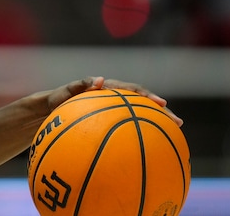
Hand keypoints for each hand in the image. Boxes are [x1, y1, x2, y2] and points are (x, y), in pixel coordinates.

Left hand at [47, 76, 182, 126]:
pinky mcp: (112, 121)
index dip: (147, 96)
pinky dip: (141, 134)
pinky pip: (129, 127)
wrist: (52, 108)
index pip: (132, 90)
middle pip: (143, 104)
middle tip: (178, 122)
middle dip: (162, 112)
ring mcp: (115, 110)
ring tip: (175, 134)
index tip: (161, 103)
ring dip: (157, 123)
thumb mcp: (67, 91)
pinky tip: (152, 149)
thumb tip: (99, 80)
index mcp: (108, 89)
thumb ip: (81, 85)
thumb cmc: (59, 99)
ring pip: (140, 116)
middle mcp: (116, 98)